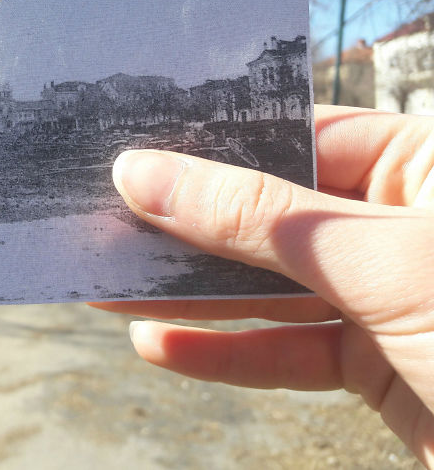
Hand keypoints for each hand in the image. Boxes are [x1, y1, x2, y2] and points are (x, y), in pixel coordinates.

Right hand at [94, 105, 433, 466]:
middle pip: (270, 216)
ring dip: (189, 295)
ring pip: (271, 288)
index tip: (129, 156)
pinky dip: (226, 353)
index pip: (294, 139)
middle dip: (187, 228)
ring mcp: (391, 298)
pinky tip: (162, 345)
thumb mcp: (378, 261)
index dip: (209, 147)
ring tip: (108, 288)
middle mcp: (404, 223)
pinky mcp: (381, 367)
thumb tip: (147, 172)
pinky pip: (288, 352)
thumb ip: (255, 217)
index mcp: (425, 165)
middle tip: (104, 226)